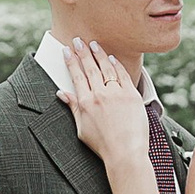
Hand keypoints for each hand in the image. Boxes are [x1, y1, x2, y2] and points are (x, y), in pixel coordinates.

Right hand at [51, 38, 152, 172]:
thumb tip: (62, 93)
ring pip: (106, 68)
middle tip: (77, 40)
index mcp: (85, 103)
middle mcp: (100, 95)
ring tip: (93, 44)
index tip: (67, 51)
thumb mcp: (82, 129)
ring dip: (98, 54)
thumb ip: (73, 108)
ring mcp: (117, 94)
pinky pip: (123, 75)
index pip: (76, 76)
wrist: (126, 153)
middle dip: (82, 52)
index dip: (71, 62)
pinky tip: (111, 58)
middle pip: (89, 68)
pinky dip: (116, 65)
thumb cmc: (103, 145)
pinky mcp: (132, 95)